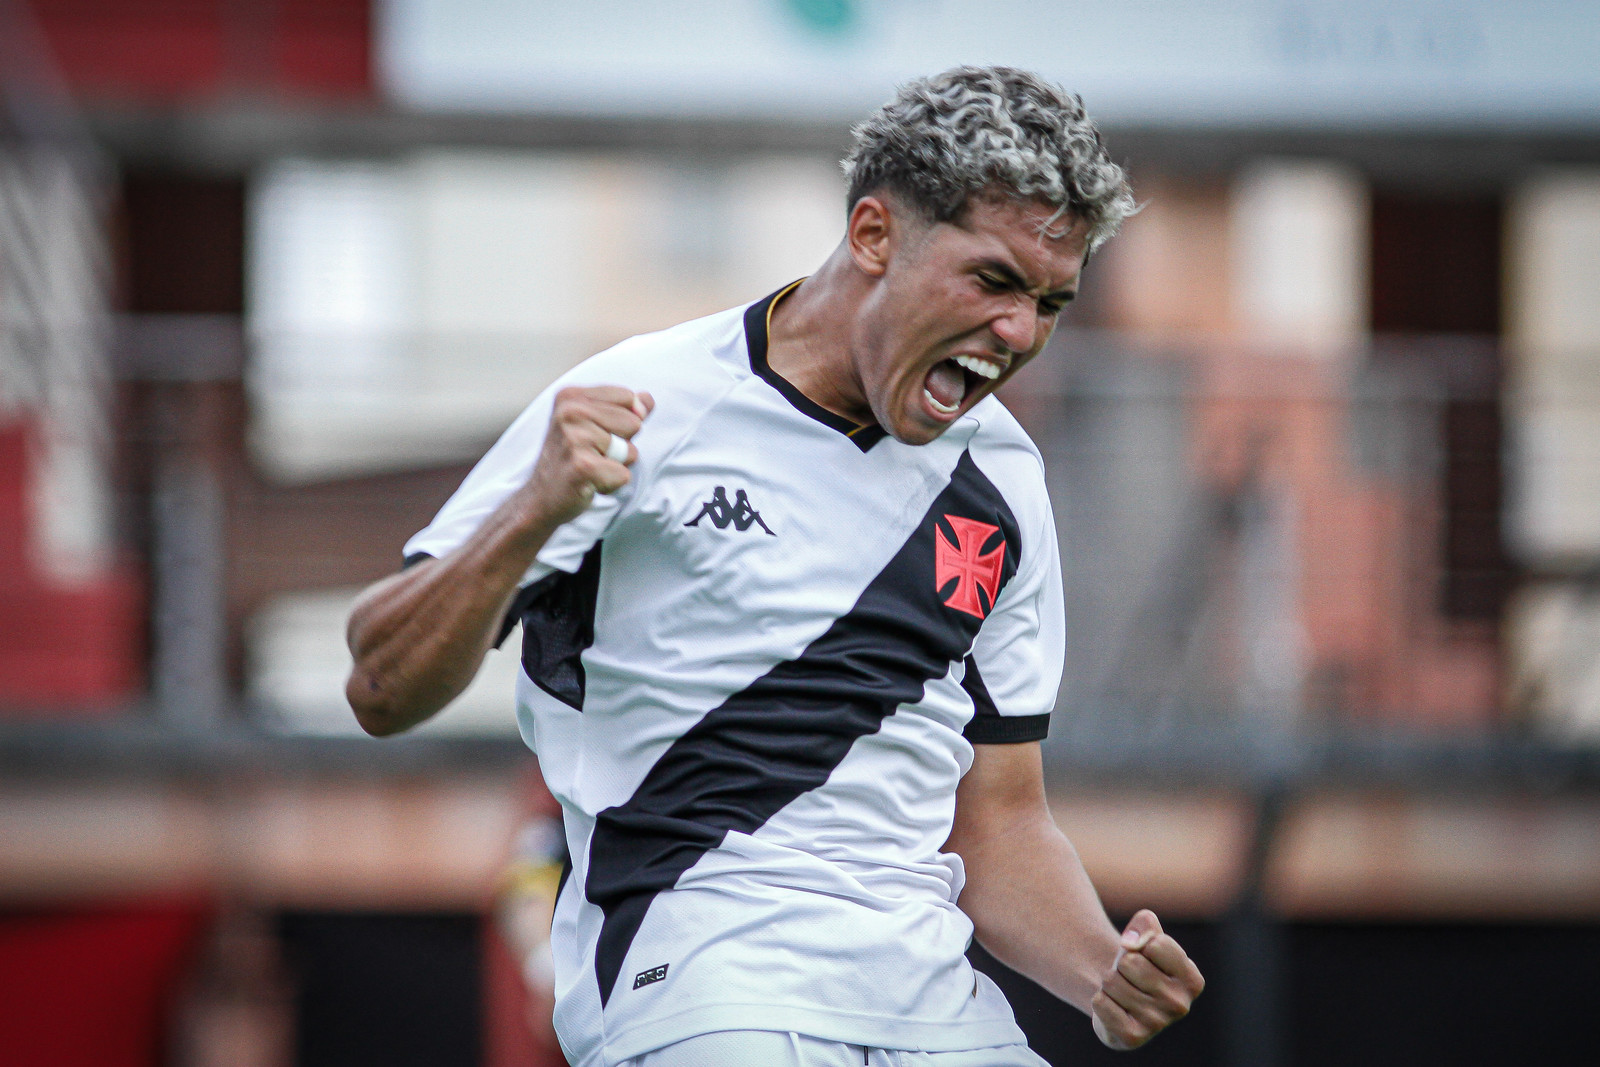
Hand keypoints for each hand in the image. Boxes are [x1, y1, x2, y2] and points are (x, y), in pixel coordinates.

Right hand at [523, 385, 653, 525]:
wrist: (540, 497)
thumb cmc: (572, 459)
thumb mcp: (593, 424)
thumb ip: (624, 409)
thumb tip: (647, 399)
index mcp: (572, 396)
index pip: (628, 397)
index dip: (623, 421)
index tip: (595, 435)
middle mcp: (570, 412)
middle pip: (634, 423)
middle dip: (621, 445)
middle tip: (591, 455)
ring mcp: (574, 439)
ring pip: (631, 451)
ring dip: (616, 465)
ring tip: (590, 468)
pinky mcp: (583, 467)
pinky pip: (624, 475)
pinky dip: (611, 484)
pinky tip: (588, 483)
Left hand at [1090, 909, 1204, 1049]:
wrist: (1120, 998)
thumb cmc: (1139, 962)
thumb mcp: (1147, 935)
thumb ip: (1145, 924)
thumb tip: (1130, 944)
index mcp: (1193, 980)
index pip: (1156, 943)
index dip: (1142, 944)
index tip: (1146, 957)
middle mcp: (1180, 1005)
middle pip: (1130, 962)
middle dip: (1122, 964)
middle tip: (1129, 977)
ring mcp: (1157, 1024)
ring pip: (1111, 981)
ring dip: (1109, 982)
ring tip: (1121, 992)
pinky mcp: (1133, 1037)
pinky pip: (1100, 1002)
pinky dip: (1099, 1000)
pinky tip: (1114, 1008)